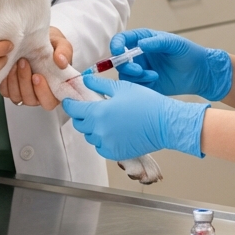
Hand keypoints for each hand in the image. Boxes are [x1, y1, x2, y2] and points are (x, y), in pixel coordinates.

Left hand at [0, 27, 72, 110]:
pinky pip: (6, 92)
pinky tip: (7, 67)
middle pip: (31, 99)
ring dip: (14, 80)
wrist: (34, 37)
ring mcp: (24, 93)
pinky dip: (5, 81)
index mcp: (55, 89)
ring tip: (15, 62)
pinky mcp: (10, 89)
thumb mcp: (61, 43)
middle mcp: (39, 95)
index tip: (37, 76)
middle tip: (23, 63)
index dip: (43, 92)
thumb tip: (62, 62)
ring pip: (17, 97)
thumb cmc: (50, 44)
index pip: (49, 102)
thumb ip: (65, 51)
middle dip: (25, 82)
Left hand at [62, 76, 206, 160]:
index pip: (75, 110)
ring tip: (104, 118)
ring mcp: (107, 144)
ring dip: (92, 128)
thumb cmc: (146, 103)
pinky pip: (101, 147)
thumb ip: (99, 84)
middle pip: (80, 124)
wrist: (164, 123)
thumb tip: (85, 80)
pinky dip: (102, 140)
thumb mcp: (122, 87)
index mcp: (99, 112)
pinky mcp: (116, 153)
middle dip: (81, 115)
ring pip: (90, 136)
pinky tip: (112, 131)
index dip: (70, 104)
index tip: (69, 101)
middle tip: (88, 108)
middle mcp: (100, 131)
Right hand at [110, 29, 232, 101]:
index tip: (118, 51)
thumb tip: (140, 44)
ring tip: (152, 76)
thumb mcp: (174, 43)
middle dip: (125, 65)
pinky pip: (134, 86)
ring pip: (125, 75)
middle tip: (139, 69)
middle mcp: (139, 55)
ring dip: (135, 76)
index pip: (122, 40)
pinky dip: (141, 84)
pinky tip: (154, 80)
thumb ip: (157, 42)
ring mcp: (141, 70)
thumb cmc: (188, 52)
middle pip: (120, 60)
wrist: (200, 73)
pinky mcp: (146, 84)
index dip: (116, 44)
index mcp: (143, 40)